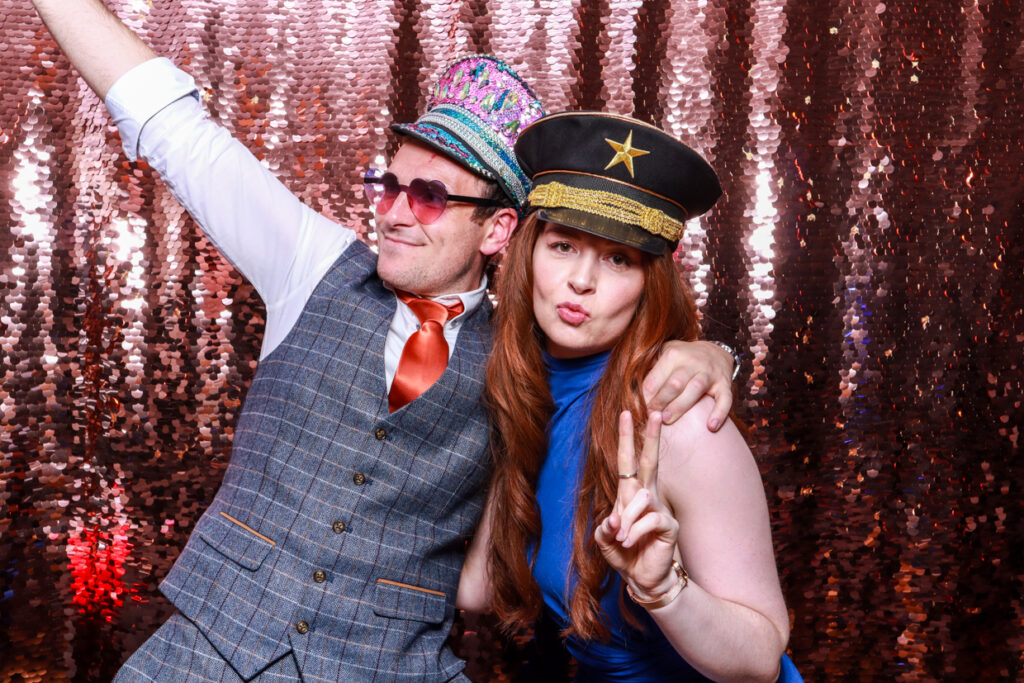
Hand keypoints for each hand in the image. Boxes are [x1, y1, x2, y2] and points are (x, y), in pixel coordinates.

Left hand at [594, 410, 679, 598]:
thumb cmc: (625, 554)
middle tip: (655, 412)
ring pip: (639, 498)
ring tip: (623, 540)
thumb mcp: (606, 540)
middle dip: (651, 437)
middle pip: (649, 461)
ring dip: (625, 522)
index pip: (628, 461)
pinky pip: (648, 520)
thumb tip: (616, 519)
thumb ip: (606, 528)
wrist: (643, 579)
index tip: (626, 414)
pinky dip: (634, 533)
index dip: (627, 439)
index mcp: (629, 495)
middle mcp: (646, 496)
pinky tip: (630, 544)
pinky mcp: (668, 524)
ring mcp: (659, 509)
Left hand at [642, 340, 733, 429]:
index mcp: (673, 354)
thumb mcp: (664, 354)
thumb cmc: (681, 358)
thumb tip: (626, 387)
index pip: (654, 378)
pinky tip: (711, 426)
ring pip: (695, 390)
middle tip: (650, 417)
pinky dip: (719, 413)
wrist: (715, 352)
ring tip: (668, 420)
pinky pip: (725, 399)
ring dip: (680, 406)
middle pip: (674, 384)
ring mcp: (710, 373)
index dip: (644, 396)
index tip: (637, 409)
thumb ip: (648, 367)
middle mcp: (692, 361)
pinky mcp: (725, 384)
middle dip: (660, 402)